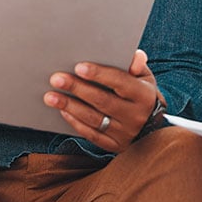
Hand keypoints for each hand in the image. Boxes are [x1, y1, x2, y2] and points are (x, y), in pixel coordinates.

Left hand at [43, 49, 162, 152]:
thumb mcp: (145, 78)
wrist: (151, 129)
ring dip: (70, 106)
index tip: (79, 66)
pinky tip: (63, 111)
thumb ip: (137, 65)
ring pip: (94, 119)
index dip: (99, 74)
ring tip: (50, 96)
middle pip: (103, 101)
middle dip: (77, 88)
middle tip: (56, 78)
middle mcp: (135, 115)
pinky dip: (75, 122)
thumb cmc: (141, 96)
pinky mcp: (114, 145)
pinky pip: (92, 135)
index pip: (120, 82)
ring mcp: (124, 133)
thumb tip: (135, 55)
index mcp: (144, 95)